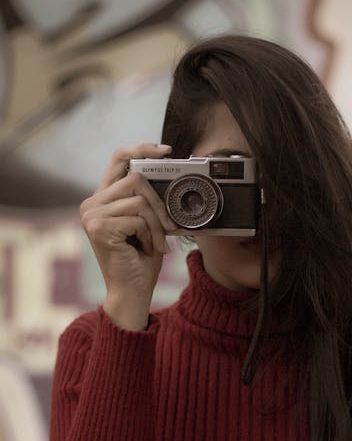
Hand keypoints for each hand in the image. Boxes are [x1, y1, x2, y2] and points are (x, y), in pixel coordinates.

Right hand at [80, 143, 176, 329]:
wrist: (132, 292)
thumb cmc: (141, 260)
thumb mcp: (147, 224)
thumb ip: (148, 199)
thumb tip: (169, 176)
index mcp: (103, 199)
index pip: (119, 159)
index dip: (141, 148)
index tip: (166, 150)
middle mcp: (92, 204)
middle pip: (136, 179)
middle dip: (159, 203)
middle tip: (170, 226)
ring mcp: (92, 215)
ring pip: (139, 199)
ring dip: (157, 223)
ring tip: (157, 243)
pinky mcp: (99, 227)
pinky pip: (137, 218)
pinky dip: (150, 234)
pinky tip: (147, 249)